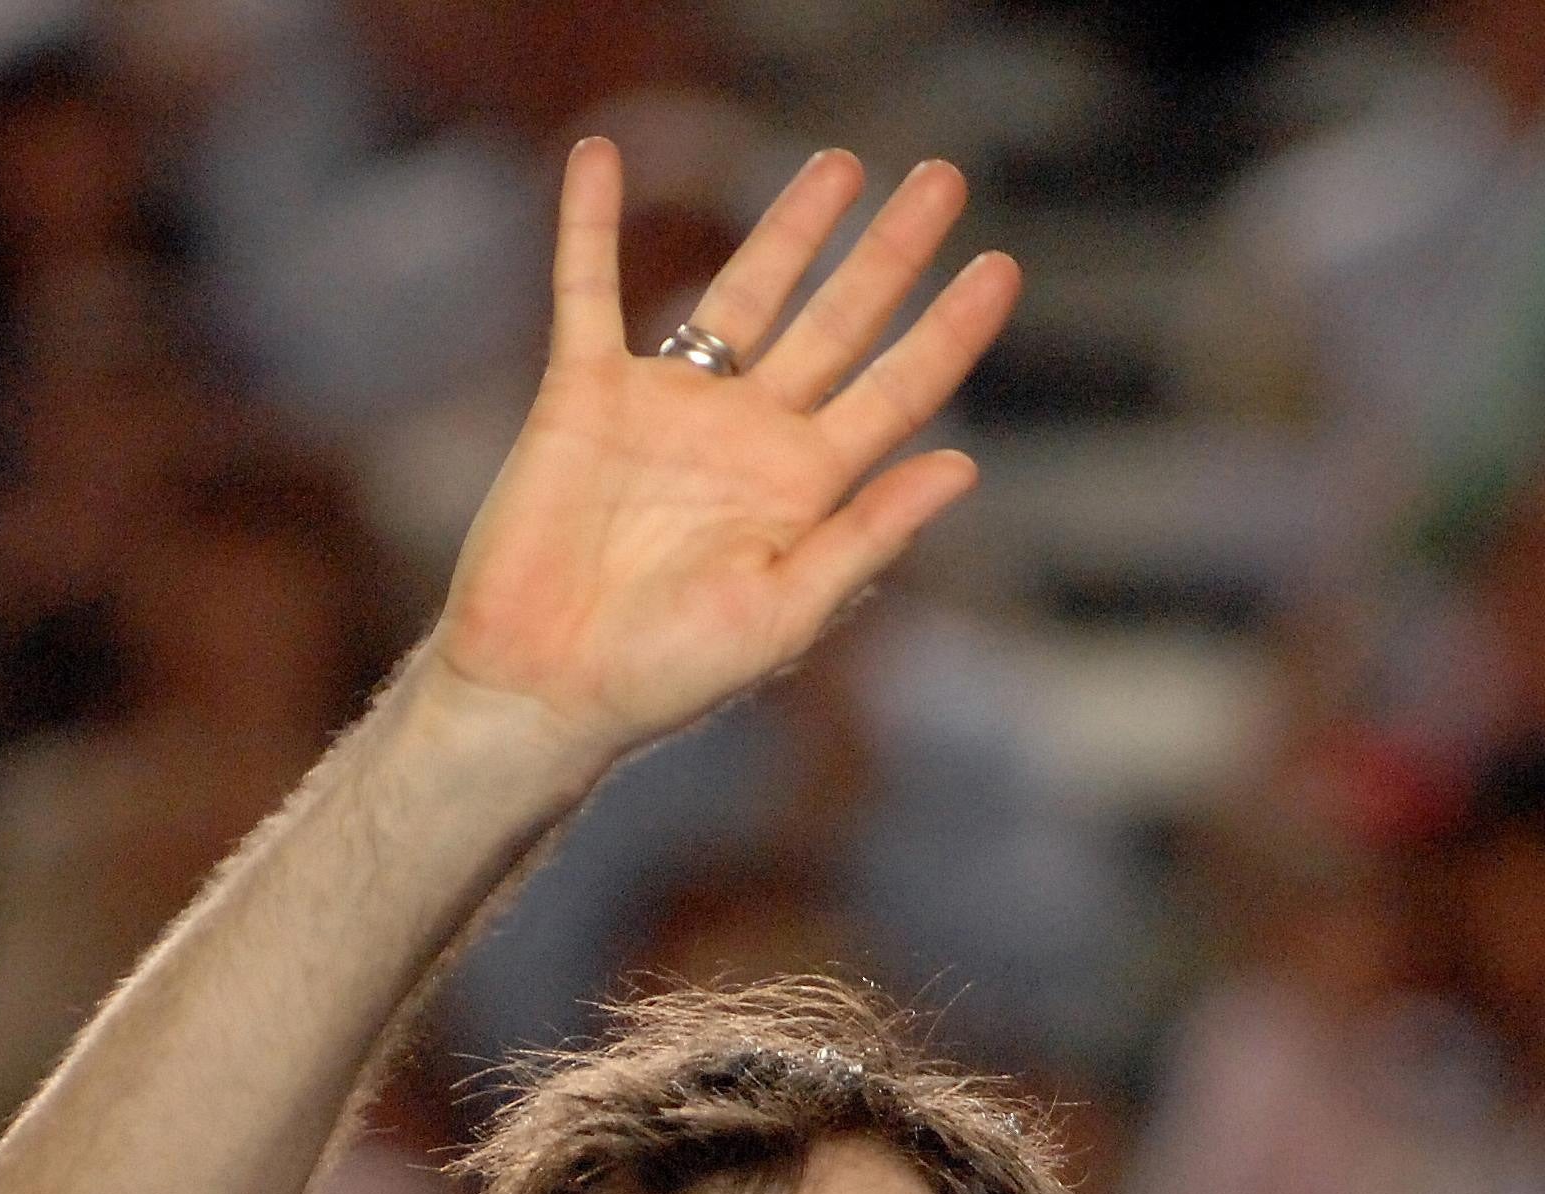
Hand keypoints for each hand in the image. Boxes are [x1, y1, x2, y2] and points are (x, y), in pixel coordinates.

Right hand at [426, 139, 1017, 773]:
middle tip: (942, 180)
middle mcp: (749, 435)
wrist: (544, 687)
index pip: (897, 390)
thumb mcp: (782, 612)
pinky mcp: (584, 395)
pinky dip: (588, 224)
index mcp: (806, 488)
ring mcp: (670, 407)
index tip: (1000, 267)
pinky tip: (600, 155)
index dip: (950, 330)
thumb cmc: (665, 674)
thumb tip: (964, 465)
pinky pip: (587, 292)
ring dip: (789, 228)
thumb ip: (867, 535)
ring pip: (741, 293)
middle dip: (890, 254)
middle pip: (837, 322)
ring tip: (841, 166)